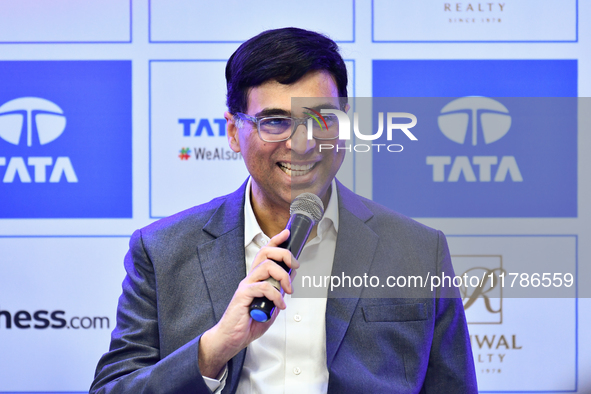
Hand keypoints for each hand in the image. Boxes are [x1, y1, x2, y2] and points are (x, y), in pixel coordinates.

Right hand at [198, 229, 298, 377]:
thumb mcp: (271, 306)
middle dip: (284, 254)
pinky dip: (276, 295)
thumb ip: (279, 292)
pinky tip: (280, 305)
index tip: (286, 234)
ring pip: (266, 267)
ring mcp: (246, 285)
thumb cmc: (248, 323)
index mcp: (256, 278)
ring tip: (288, 291)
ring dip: (282, 276)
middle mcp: (250, 278)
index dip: (275, 241)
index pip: (265, 253)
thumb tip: (290, 278)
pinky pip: (263, 287)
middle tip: (295, 265)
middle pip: (266, 253)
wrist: (231, 339)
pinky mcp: (243, 295)